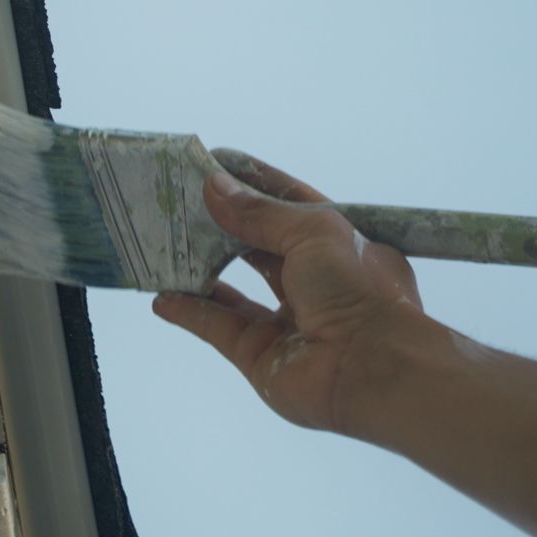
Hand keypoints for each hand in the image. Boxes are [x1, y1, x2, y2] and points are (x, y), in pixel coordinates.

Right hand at [151, 150, 422, 433]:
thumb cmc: (356, 288)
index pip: (290, 204)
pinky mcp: (261, 356)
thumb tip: (213, 186)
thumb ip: (258, 212)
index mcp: (338, 245)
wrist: (373, 371)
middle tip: (179, 204)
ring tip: (165, 245)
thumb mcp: (313, 231)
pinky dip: (190, 312)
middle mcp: (314, 282)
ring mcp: (286, 321)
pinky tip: (163, 297)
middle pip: (258, 248)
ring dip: (200, 269)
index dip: (254, 184)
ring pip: (234, 291)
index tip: (213, 165)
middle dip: (221, 227)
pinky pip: (218, 328)